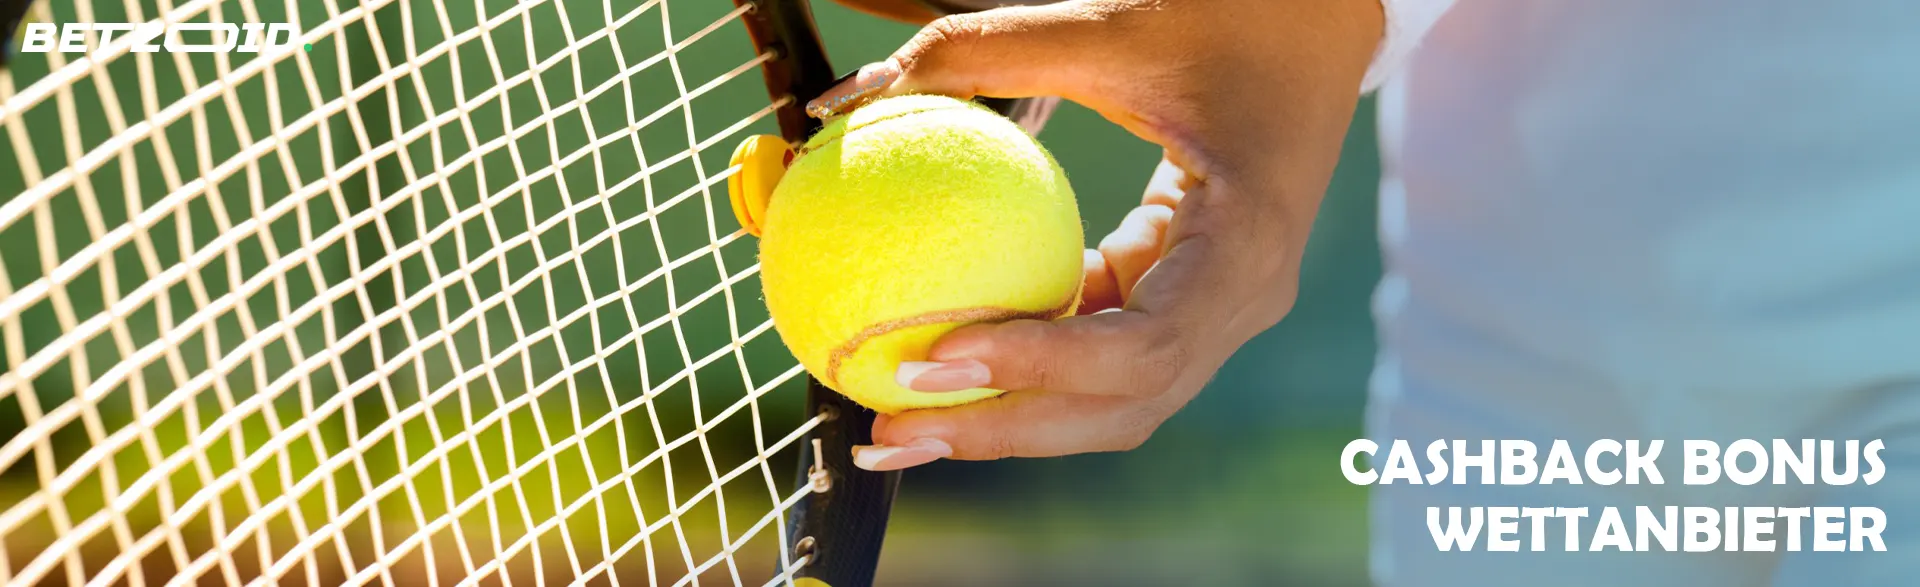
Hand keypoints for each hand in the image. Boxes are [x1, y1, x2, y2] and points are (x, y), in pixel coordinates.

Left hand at [810, 0, 1382, 470]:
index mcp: (1244, 245)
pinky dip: (1025, 370)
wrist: (1314, 24)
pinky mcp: (1183, 303)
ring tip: (896, 426)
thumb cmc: (1220, 14)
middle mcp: (1239, 301)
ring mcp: (1217, 313)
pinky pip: (1100, 356)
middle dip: (1003, 431)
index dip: (1039, 366)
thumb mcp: (1106, 27)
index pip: (1143, 346)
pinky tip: (941, 364)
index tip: (939, 354)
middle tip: (890, 430)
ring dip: (1006, 422)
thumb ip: (979, 53)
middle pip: (1122, 409)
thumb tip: (843, 97)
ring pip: (1112, 404)